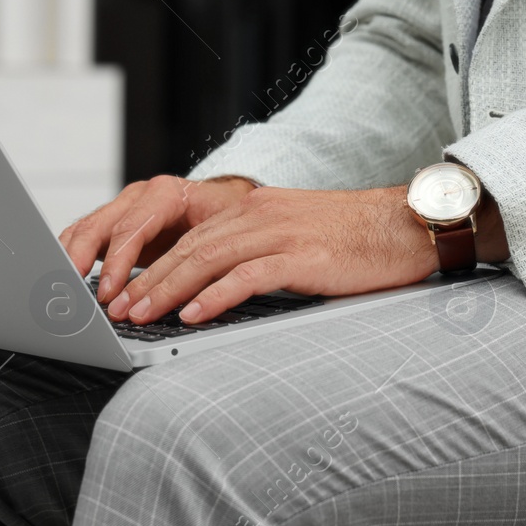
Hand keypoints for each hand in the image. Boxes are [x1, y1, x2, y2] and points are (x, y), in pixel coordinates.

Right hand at [60, 174, 255, 304]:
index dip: (117, 261)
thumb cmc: (226, 217)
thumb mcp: (222, 236)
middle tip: (75, 291)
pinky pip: (85, 235)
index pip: (132, 227)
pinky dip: (73, 255)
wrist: (224, 201)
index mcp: (166, 194)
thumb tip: (190, 299)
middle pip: (99, 225)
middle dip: (82, 260)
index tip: (110, 291)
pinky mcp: (116, 222)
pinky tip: (67, 277)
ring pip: (86, 228)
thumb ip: (201, 262)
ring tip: (63, 286)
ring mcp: (125, 207)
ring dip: (72, 259)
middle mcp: (140, 196)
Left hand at [104, 185, 443, 324]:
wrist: (408, 225)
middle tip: (117, 310)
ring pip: (208, 259)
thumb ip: (258, 253)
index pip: (190, 236)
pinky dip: (215, 297)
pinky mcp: (303, 256)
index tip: (124, 291)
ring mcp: (281, 233)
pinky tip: (193, 316)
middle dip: (147, 280)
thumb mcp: (297, 237)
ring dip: (168, 290)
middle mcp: (260, 214)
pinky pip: (248, 276)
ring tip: (141, 315)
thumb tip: (216, 288)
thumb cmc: (356, 240)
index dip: (152, 265)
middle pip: (189, 248)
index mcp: (255, 208)